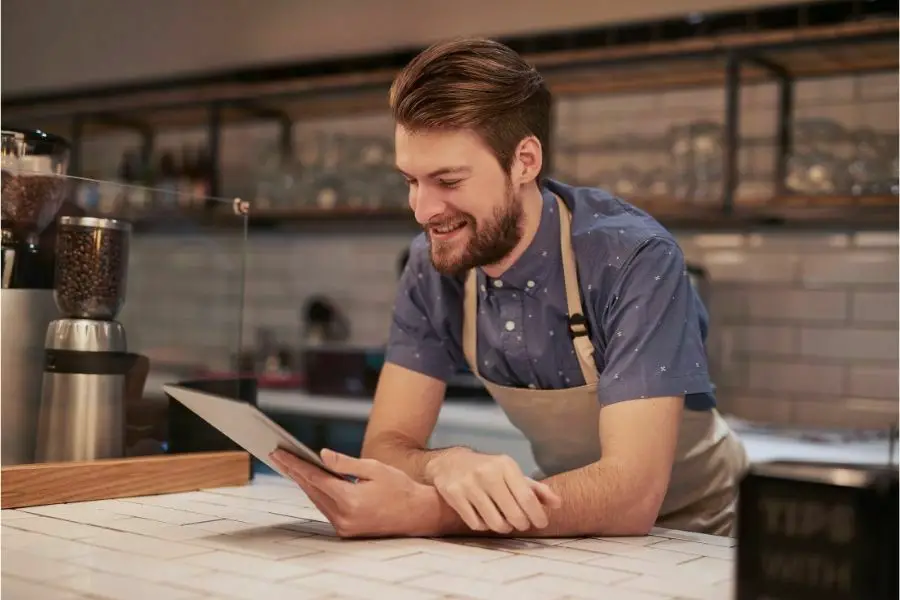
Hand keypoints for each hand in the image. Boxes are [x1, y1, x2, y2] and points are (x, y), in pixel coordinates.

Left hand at [270, 448, 435, 537]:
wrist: (418, 514)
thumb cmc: (400, 487)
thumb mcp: (374, 468)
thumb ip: (345, 463)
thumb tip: (322, 455)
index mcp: (350, 500)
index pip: (314, 479)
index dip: (295, 465)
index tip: (279, 453)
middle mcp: (344, 517)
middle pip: (312, 490)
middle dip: (295, 472)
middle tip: (278, 456)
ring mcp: (344, 527)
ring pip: (317, 501)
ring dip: (305, 484)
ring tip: (291, 465)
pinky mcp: (347, 531)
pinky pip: (326, 509)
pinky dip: (318, 495)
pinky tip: (311, 482)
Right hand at [425, 449, 560, 533]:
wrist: (449, 462)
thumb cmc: (488, 470)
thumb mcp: (511, 473)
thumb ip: (535, 489)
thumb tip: (558, 504)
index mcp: (505, 465)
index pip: (527, 498)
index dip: (537, 515)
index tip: (541, 523)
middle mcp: (487, 473)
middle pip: (513, 513)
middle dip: (521, 524)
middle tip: (521, 524)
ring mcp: (469, 484)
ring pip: (495, 522)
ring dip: (503, 528)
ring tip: (504, 523)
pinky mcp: (453, 494)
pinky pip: (476, 523)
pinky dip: (484, 526)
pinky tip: (485, 518)